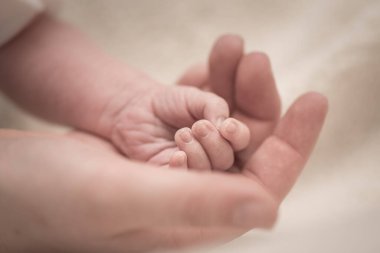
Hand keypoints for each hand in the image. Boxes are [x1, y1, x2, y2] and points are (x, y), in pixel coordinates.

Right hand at [0, 90, 325, 251]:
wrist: (8, 185)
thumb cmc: (52, 200)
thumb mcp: (123, 198)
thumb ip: (194, 205)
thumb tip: (268, 208)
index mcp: (192, 220)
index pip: (261, 186)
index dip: (293, 146)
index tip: (313, 100)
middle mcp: (188, 200)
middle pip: (245, 150)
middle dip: (257, 104)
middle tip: (255, 59)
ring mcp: (170, 173)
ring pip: (220, 127)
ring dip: (229, 89)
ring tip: (233, 51)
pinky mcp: (153, 152)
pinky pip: (191, 114)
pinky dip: (201, 87)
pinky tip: (207, 65)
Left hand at [106, 80, 249, 170]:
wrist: (138, 109)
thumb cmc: (170, 102)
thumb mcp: (196, 98)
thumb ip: (215, 107)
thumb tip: (227, 127)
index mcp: (224, 136)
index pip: (242, 142)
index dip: (239, 137)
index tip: (229, 127)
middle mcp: (213, 155)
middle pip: (228, 161)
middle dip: (216, 143)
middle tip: (198, 126)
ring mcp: (194, 170)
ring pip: (209, 174)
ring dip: (198, 152)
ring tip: (181, 134)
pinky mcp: (173, 180)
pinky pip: (184, 183)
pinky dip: (183, 169)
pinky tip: (176, 155)